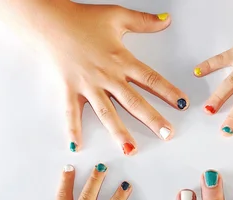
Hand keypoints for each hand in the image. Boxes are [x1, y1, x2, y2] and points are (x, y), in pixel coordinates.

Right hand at [0, 1, 188, 153]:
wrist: (50, 21)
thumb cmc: (82, 19)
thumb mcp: (117, 15)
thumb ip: (143, 21)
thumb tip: (166, 20)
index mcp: (121, 60)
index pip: (150, 79)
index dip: (168, 91)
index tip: (182, 104)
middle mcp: (107, 76)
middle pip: (134, 102)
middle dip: (152, 119)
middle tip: (167, 135)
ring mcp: (87, 86)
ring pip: (106, 113)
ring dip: (119, 133)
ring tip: (131, 150)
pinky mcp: (69, 90)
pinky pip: (71, 113)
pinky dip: (73, 129)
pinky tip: (77, 146)